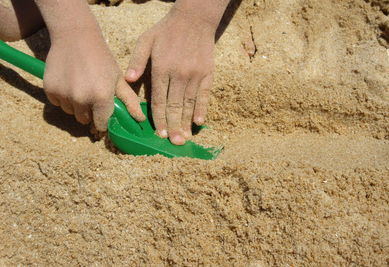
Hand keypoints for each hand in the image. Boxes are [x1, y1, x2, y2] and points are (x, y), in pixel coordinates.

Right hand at [44, 27, 144, 131]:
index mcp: (101, 97)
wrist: (76, 37)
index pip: (101, 124)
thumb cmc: (101, 58)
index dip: (103, 119)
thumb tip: (140, 119)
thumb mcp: (118, 78)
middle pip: (84, 120)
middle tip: (92, 94)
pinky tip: (69, 82)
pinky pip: (58, 103)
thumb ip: (130, 101)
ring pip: (70, 112)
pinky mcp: (50, 90)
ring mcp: (64, 95)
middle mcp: (81, 99)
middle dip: (89, 112)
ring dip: (75, 105)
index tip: (103, 111)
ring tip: (80, 85)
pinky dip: (63, 97)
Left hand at [125, 7, 215, 144]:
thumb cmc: (166, 30)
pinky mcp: (207, 74)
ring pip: (189, 104)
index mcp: (162, 69)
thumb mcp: (146, 40)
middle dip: (173, 127)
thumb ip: (137, 60)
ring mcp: (195, 75)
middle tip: (174, 144)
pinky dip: (202, 109)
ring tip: (185, 138)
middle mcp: (179, 75)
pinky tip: (199, 122)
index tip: (159, 134)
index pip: (160, 100)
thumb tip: (128, 80)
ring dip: (186, 123)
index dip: (159, 119)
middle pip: (175, 106)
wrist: (194, 19)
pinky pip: (205, 95)